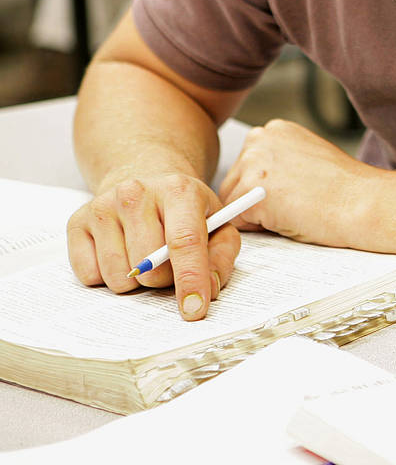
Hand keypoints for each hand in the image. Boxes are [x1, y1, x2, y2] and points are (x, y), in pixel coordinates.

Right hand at [66, 172, 236, 321]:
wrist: (146, 183)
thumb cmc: (184, 212)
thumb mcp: (217, 225)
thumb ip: (221, 257)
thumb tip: (210, 289)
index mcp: (178, 190)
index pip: (185, 241)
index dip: (191, 279)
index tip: (194, 310)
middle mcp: (136, 193)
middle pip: (150, 267)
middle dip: (163, 281)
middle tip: (168, 266)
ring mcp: (103, 206)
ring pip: (118, 276)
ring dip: (134, 282)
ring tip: (143, 257)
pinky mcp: (77, 222)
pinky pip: (89, 276)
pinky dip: (107, 277)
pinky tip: (119, 254)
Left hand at [217, 119, 375, 247]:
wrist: (364, 202)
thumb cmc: (346, 189)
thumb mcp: (307, 160)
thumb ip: (278, 164)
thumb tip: (252, 188)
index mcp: (276, 129)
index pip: (247, 166)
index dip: (266, 188)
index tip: (295, 191)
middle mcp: (261, 139)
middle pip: (233, 182)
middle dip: (255, 201)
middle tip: (295, 204)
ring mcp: (254, 164)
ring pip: (233, 202)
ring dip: (257, 215)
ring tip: (294, 210)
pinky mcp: (251, 191)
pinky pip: (236, 221)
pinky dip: (258, 228)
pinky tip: (289, 218)